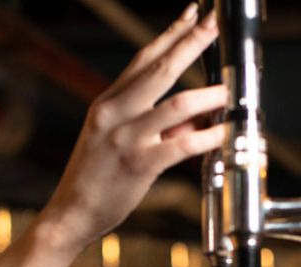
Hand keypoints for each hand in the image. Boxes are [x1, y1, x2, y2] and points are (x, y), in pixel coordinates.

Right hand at [37, 4, 226, 250]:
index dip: (171, 33)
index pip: (143, 58)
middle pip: (160, 68)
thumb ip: (156, 125)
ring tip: (229, 89)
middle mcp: (114, 112)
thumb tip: (196, 118)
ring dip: (208, 95)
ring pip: (176, 105)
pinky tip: (223, 132)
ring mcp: (126, 137)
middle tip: (215, 24)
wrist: (71, 213)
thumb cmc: (96, 178)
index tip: (193, 13)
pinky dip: (207, 136)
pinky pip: (182, 145)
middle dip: (192, 42)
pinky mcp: (138, 164)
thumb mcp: (118, 140)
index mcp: (108, 102)